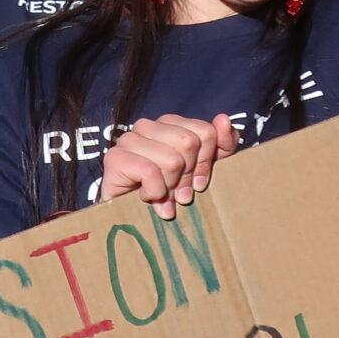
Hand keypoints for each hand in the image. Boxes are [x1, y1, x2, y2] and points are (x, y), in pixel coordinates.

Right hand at [98, 113, 239, 219]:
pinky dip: (155, 192)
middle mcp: (147, 126)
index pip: (205, 132)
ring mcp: (128, 139)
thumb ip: (222, 145)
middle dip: (188, 175)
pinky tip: (148, 196)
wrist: (131, 218)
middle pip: (189, 143)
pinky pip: (150, 172)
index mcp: (170, 123)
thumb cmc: (170, 192)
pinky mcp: (115, 158)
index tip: (199, 182)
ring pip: (171, 160)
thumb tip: (224, 119)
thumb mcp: (205, 170)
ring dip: (170, 186)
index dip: (207, 162)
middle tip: (180, 193)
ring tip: (163, 195)